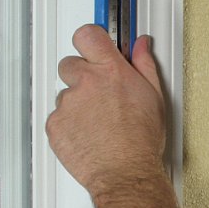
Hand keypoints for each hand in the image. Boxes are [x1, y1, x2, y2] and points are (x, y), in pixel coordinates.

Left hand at [46, 25, 164, 195]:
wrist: (125, 172)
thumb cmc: (141, 138)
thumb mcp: (153, 94)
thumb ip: (144, 62)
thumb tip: (141, 45)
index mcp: (111, 71)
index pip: (88, 34)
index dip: (90, 38)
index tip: (94, 42)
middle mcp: (86, 83)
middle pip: (70, 62)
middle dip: (81, 72)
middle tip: (97, 89)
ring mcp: (68, 104)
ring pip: (64, 92)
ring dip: (76, 100)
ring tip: (96, 118)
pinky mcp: (55, 125)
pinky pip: (57, 115)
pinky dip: (68, 121)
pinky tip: (88, 131)